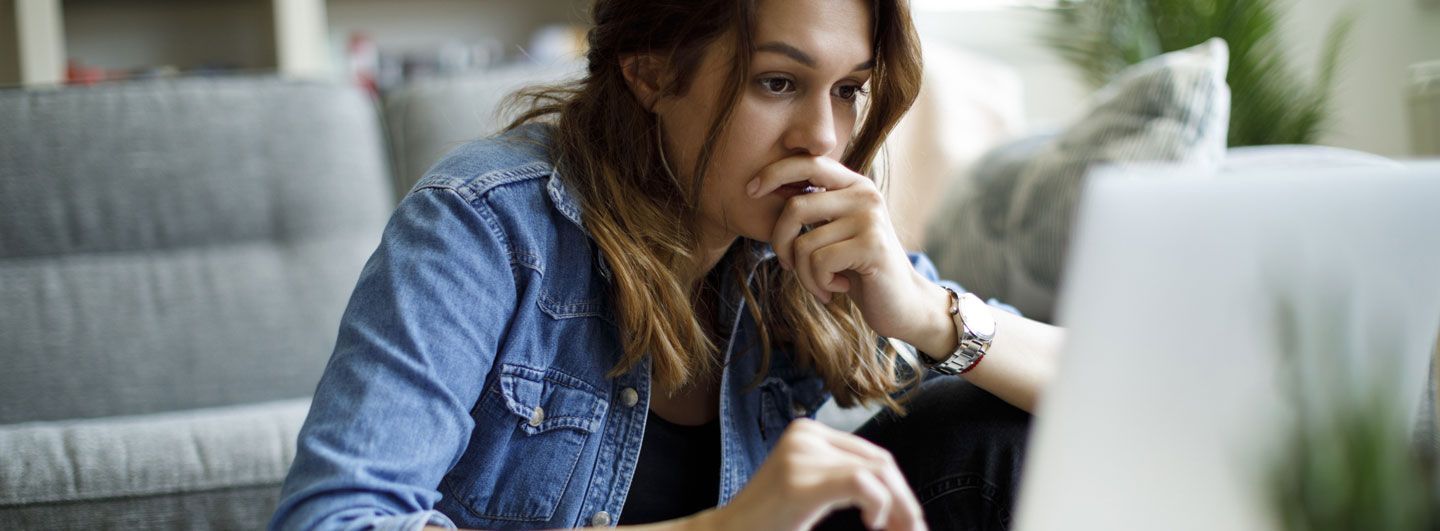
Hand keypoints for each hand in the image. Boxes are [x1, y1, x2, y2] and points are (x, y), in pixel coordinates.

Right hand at [698, 418, 926, 530]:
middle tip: (913, 530)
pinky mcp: (800, 481)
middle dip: (903, 499)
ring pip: (877, 471)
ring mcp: (801, 453)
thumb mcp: (811, 489)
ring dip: (899, 506)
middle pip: (879, 461)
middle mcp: (806, 434)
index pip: (872, 454)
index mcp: (808, 432)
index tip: (907, 521)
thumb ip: (843, 479)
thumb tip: (900, 496)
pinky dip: (880, 505)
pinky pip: (862, 483)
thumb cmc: (770, 522)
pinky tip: (874, 523)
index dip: (898, 489)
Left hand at [746, 156, 935, 339]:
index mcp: (853, 185)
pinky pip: (819, 263)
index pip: (808, 163)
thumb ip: (813, 210)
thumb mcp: (834, 232)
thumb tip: (765, 188)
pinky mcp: (872, 246)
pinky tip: (837, 289)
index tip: (750, 191)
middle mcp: (864, 194)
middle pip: (795, 207)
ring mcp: (870, 218)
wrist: (901, 304)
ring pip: (804, 244)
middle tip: (788, 265)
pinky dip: (818, 284)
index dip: (774, 172)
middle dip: (780, 243)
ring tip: (821, 284)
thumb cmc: (858, 269)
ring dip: (804, 274)